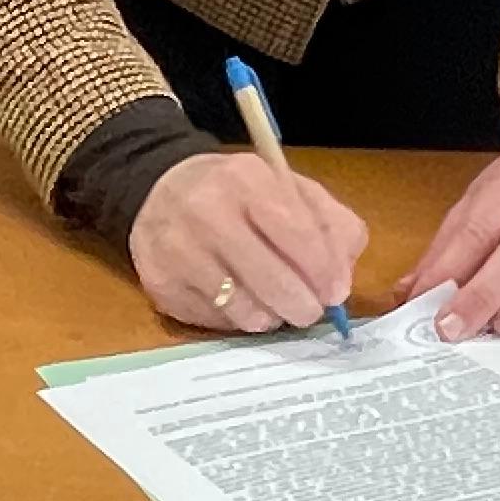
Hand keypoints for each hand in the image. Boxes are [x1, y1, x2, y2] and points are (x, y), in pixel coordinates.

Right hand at [130, 151, 370, 333]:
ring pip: (245, 310)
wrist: (160, 189)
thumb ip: (329, 225)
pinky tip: (237, 300)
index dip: (322, 269)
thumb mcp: (287, 188)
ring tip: (272, 303)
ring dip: (269, 316)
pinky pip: (216, 322)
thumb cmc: (237, 193)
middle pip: (272, 280)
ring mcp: (177, 250)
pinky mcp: (160, 284)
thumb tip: (339, 284)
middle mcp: (205, 211)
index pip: (297, 232)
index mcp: (245, 178)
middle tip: (308, 310)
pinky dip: (237, 319)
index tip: (335, 292)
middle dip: (302, 305)